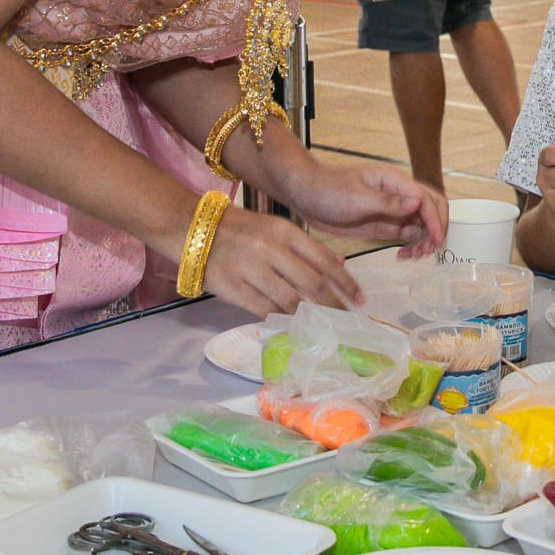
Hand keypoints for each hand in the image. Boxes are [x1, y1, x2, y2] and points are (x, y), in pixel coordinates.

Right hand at [200, 206, 363, 316]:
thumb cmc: (241, 229)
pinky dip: (281, 320)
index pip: (324, 260)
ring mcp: (251, 269)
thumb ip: (306, 248)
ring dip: (308, 316)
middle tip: (345, 320)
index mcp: (285, 232)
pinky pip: (264, 309)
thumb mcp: (276, 228)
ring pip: (289, 300)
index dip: (345, 283)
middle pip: (311, 283)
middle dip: (332, 305)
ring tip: (321, 326)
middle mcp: (271, 248)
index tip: (359, 299)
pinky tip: (292, 325)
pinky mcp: (233, 288)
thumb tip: (340, 263)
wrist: (195, 228)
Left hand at [284, 158, 444, 258]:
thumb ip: (388, 202)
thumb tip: (418, 200)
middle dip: (434, 230)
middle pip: (430, 209)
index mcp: (394, 181)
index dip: (434, 220)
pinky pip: (407, 235)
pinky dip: (411, 246)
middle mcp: (398, 194)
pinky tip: (403, 256)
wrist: (305, 196)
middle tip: (426, 251)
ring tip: (413, 257)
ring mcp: (392, 210)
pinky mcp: (384, 224)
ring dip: (423, 241)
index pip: (425, 199)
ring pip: (421, 225)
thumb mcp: (356, 198)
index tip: (436, 241)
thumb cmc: (327, 190)